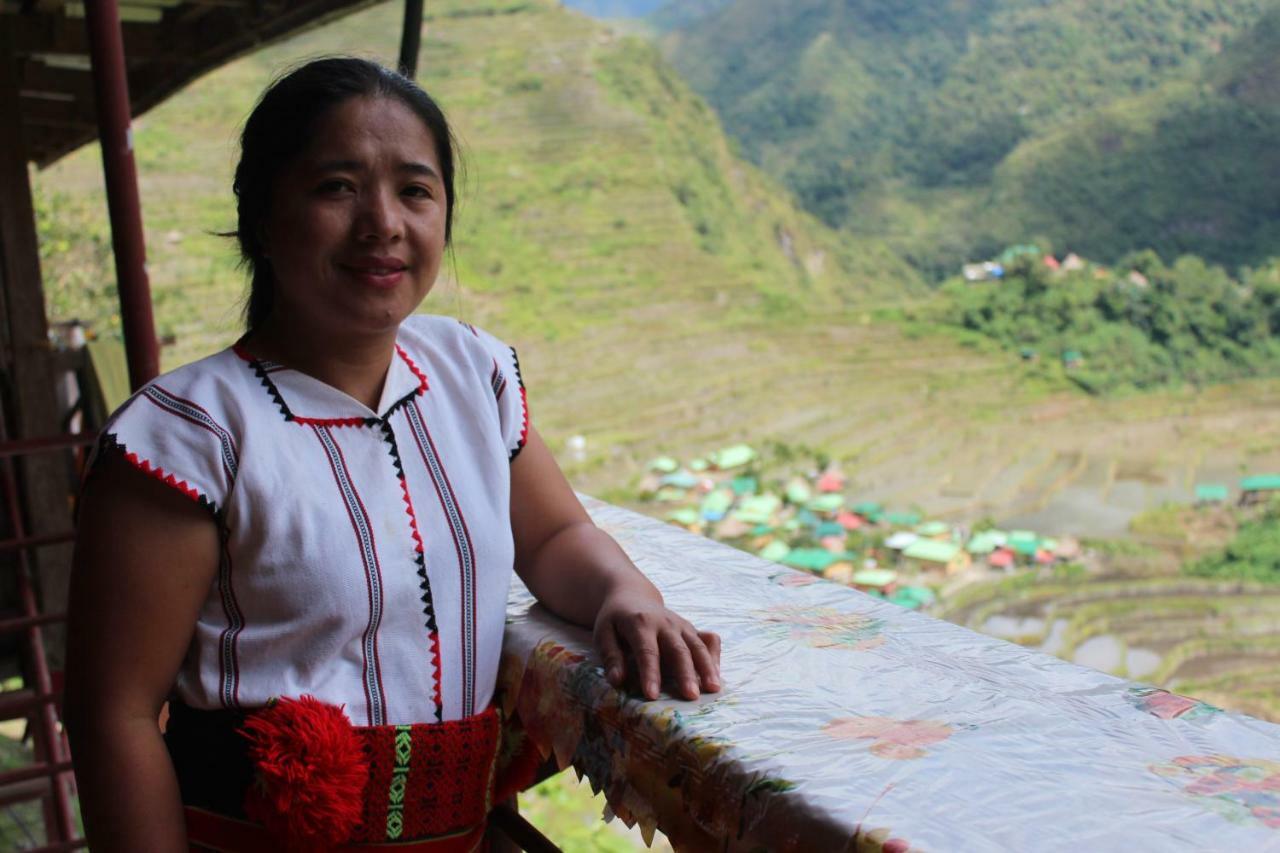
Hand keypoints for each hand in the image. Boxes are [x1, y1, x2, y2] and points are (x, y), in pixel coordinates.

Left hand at [593, 595, 721, 700]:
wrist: (632, 596)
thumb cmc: (615, 620)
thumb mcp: (603, 633)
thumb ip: (610, 656)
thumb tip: (617, 680)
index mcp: (640, 623)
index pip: (647, 651)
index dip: (650, 674)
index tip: (652, 695)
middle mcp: (665, 623)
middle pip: (678, 649)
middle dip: (685, 673)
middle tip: (691, 696)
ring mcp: (681, 625)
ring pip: (698, 646)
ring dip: (707, 667)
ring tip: (714, 688)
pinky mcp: (691, 629)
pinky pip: (709, 640)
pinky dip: (715, 656)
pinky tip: (716, 675)